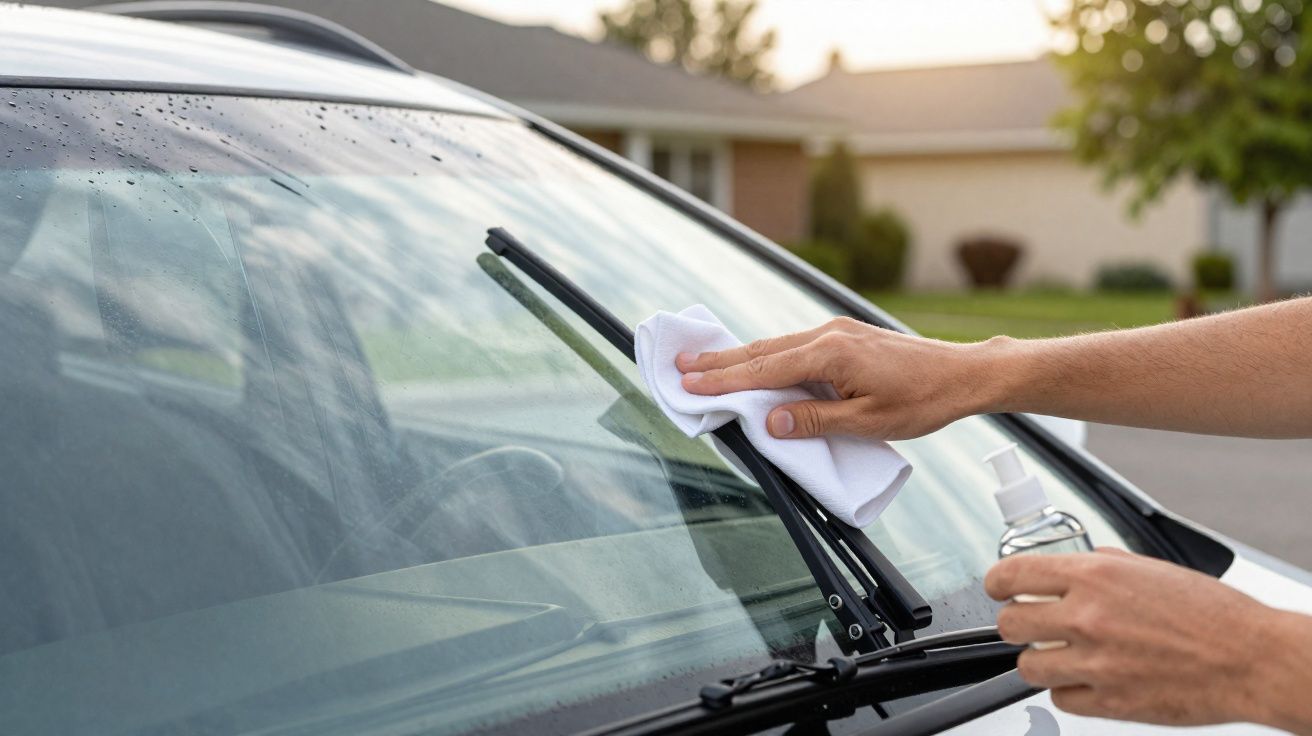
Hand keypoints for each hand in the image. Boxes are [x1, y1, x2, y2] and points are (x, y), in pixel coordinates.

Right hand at [675, 317, 992, 440]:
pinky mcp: (844, 335)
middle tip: (678, 368)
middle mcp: (827, 335)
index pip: (763, 370)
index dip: (722, 380)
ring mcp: (836, 331)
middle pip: (760, 351)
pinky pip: (794, 346)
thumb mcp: (867, 422)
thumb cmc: (921, 401)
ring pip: (775, 346)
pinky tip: (753, 364)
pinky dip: (766, 356)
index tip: (687, 384)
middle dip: (718, 362)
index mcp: (829, 355)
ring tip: (704, 366)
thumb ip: (814, 420)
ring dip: (739, 358)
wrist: (961, 373)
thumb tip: (770, 421)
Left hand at [986, 548, 1311, 731]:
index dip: (996, 583)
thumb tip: (1071, 566)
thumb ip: (1101, 566)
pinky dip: (1069, 690)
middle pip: (1009, 624)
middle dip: (1017, 624)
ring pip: (1028, 666)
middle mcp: (1088, 616)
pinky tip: (1089, 678)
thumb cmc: (1211, 614)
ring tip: (1064, 654)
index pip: (1012, 574)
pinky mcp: (1109, 702)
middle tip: (1032, 625)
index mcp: (1095, 576)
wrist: (1251, 658)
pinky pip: (1060, 698)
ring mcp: (1096, 662)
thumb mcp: (1149, 568)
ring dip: (1041, 659)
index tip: (997, 589)